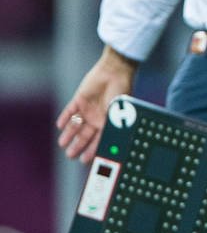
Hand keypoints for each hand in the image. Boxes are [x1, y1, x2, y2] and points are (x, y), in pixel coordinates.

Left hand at [56, 46, 137, 163]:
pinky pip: (69, 111)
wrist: (115, 72)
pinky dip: (65, 118)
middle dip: (77, 146)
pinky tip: (60, 125)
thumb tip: (106, 147)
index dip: (92, 151)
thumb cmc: (121, 93)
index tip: (85, 161)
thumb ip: (109, 130)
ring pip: (75, 125)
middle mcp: (97, 118)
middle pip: (85, 135)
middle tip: (70, 155)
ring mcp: (88, 109)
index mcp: (108, 123)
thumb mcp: (117, 115)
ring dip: (69, 134)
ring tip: (62, 144)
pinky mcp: (79, 99)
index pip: (98, 141)